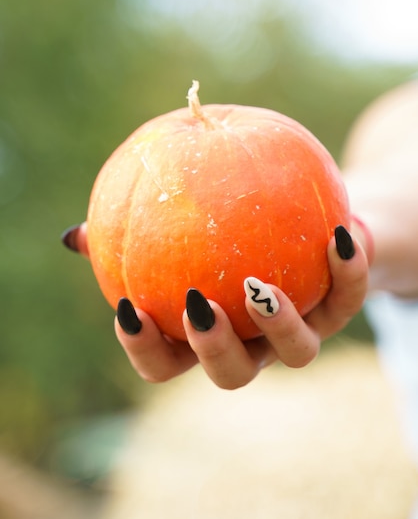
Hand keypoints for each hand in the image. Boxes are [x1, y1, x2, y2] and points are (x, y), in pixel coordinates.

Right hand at [62, 222, 369, 388]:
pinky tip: (337, 234)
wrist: (310, 225)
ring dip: (279, 326)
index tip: (128, 309)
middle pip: (229, 374)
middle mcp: (253, 343)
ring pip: (296, 353)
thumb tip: (73, 235)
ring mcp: (300, 330)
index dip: (144, 348)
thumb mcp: (181, 227)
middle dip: (212, 350)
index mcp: (207, 334)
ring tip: (259, 287)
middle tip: (198, 306)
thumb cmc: (228, 231)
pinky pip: (349, 296)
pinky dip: (347, 271)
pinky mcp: (342, 306)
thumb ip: (129, 233)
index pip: (166, 362)